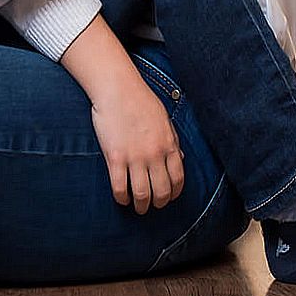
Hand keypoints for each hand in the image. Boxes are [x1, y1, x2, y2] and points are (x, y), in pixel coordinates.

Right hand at [89, 79, 184, 214]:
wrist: (117, 88)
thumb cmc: (141, 100)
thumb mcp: (164, 120)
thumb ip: (173, 141)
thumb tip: (180, 159)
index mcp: (169, 145)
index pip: (178, 180)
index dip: (174, 193)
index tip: (169, 197)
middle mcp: (154, 155)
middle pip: (161, 191)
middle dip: (158, 203)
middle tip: (152, 205)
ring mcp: (135, 157)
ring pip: (142, 194)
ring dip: (141, 205)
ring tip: (137, 207)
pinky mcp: (115, 157)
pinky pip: (119, 187)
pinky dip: (122, 198)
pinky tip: (122, 197)